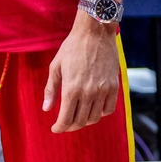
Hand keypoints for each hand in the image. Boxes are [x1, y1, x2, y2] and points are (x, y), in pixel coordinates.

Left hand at [43, 16, 120, 132]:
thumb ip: (51, 89)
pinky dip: (100, 113)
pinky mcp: (114, 87)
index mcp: (71, 88)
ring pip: (94, 118)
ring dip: (85, 121)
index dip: (59, 127)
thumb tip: (46, 109)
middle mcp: (88, 93)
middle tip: (65, 124)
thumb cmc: (72, 47)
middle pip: (80, 121)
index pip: (65, 119)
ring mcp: (103, 90)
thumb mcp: (56, 66)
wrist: (95, 32)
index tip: (55, 129)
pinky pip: (108, 109)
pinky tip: (93, 108)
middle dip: (70, 126)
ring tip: (78, 116)